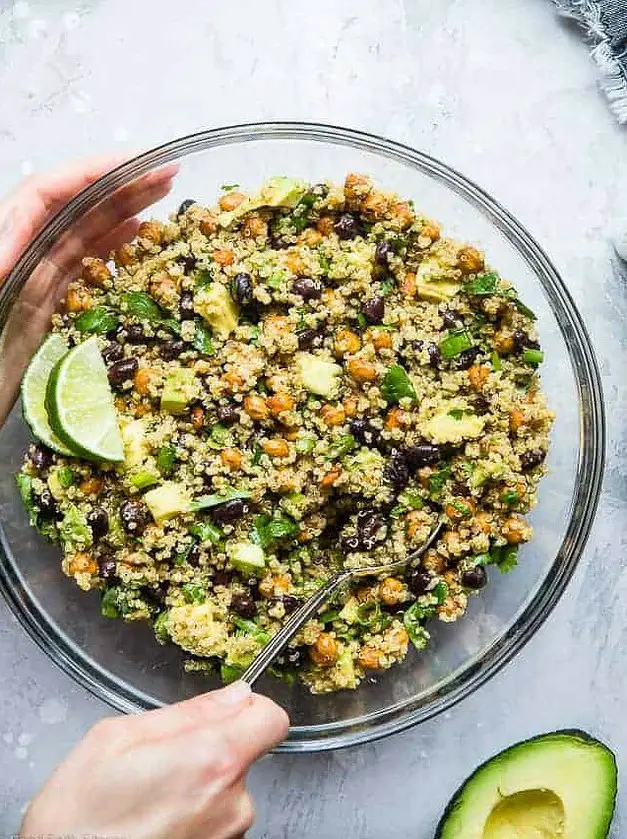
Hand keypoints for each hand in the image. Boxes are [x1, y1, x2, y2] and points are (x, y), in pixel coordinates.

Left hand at [0, 153, 174, 280]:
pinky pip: (80, 260)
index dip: (92, 172)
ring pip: (83, 229)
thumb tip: (13, 244)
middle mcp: (21, 246)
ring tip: (159, 196)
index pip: (49, 191)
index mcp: (3, 235)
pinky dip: (109, 244)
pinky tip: (132, 235)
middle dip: (119, 184)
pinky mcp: (43, 296)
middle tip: (164, 174)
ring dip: (121, 209)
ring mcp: (34, 270)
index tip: (135, 164)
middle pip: (73, 204)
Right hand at [21, 681, 288, 838]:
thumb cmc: (76, 821)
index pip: (271, 718)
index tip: (224, 712)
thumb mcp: (117, 739)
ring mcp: (227, 837)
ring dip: (198, 786)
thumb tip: (233, 695)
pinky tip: (154, 822)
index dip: (249, 708)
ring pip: (227, 789)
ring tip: (148, 799)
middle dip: (210, 749)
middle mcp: (232, 804)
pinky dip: (193, 816)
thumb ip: (187, 713)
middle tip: (158, 762)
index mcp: (212, 760)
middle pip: (244, 755)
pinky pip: (216, 821)